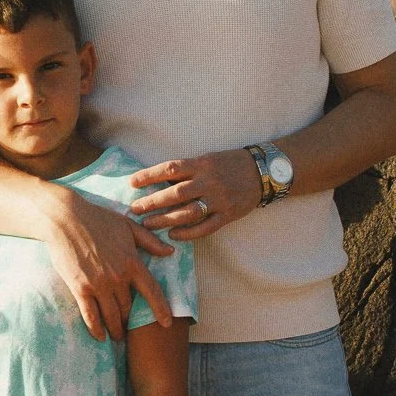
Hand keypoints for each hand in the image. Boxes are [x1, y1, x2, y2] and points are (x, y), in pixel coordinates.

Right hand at [46, 189, 173, 341]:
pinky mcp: (80, 288)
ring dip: (116, 329)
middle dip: (130, 321)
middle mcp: (118, 277)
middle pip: (128, 308)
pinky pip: (91, 315)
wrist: (65, 218)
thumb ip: (149, 241)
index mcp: (132, 262)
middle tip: (130, 328)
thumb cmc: (97, 219)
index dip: (161, 309)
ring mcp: (99, 284)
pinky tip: (100, 337)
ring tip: (118, 336)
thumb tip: (170, 251)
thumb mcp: (128, 226)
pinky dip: (96, 329)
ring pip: (112, 315)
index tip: (166, 323)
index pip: (152, 291)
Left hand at [129, 149, 262, 240]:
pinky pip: (206, 227)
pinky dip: (188, 233)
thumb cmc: (230, 164)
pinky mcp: (228, 215)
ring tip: (148, 224)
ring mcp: (219, 199)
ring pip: (188, 212)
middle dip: (152, 202)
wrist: (262, 172)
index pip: (170, 169)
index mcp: (202, 164)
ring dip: (165, 219)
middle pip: (175, 193)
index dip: (149, 175)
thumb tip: (158, 182)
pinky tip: (173, 235)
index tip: (132, 182)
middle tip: (134, 209)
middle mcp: (209, 181)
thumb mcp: (207, 160)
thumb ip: (187, 171)